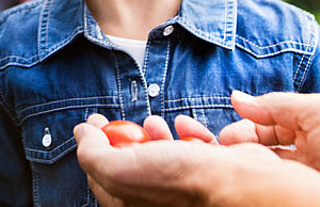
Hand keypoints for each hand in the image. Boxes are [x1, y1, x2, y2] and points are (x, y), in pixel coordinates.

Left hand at [74, 113, 281, 206]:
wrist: (237, 184)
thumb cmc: (180, 183)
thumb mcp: (117, 168)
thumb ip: (92, 153)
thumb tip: (82, 134)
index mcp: (131, 206)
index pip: (100, 178)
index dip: (93, 146)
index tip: (94, 123)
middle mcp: (157, 202)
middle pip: (131, 166)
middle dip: (125, 139)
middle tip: (122, 122)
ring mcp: (184, 190)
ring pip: (162, 156)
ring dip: (155, 134)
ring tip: (155, 123)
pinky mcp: (209, 174)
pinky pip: (193, 150)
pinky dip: (189, 135)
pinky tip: (186, 126)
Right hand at [217, 91, 319, 196]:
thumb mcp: (318, 111)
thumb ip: (275, 106)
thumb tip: (237, 97)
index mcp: (307, 122)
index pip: (263, 126)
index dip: (241, 130)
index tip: (221, 139)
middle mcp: (306, 148)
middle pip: (261, 149)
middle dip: (238, 150)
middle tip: (219, 156)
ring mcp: (310, 174)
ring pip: (268, 169)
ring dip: (248, 166)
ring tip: (230, 170)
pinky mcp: (312, 193)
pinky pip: (282, 187)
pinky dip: (264, 183)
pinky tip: (250, 182)